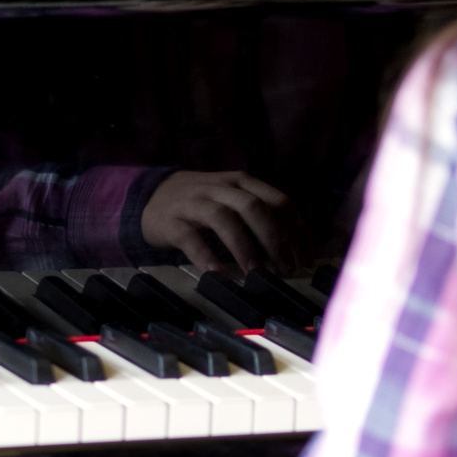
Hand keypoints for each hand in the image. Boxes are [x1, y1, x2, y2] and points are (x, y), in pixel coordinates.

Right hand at [141, 170, 307, 274]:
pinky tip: (217, 273)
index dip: (297, 230)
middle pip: (255, 208)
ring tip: (256, 273)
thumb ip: (263, 217)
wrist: (151, 196)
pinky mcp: (172, 221)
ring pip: (225, 218)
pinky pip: (191, 238)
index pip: (279, 201)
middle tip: (286, 269)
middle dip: (275, 240)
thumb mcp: (234, 201)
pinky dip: (206, 255)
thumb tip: (300, 248)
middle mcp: (222, 187)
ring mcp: (195, 202)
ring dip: (245, 247)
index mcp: (243, 182)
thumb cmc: (204, 204)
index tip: (306, 257)